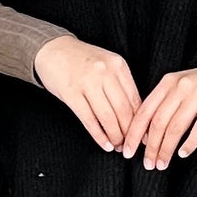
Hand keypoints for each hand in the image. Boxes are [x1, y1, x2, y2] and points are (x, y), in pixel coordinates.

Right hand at [33, 34, 141, 150]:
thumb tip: (137, 116)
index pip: (135, 99)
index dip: (141, 122)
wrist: (53, 50)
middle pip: (123, 110)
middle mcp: (105, 73)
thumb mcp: (107, 66)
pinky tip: (105, 144)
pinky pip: (89, 120)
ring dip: (115, 136)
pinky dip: (99, 136)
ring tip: (118, 146)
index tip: (143, 136)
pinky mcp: (71, 93)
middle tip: (130, 146)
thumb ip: (121, 86)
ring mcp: (87, 82)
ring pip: (108, 117)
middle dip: (129, 133)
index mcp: (118, 65)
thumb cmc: (82, 61)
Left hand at [121, 60, 196, 170]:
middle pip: (158, 122)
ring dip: (166, 149)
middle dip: (151, 147)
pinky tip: (183, 154)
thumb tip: (144, 136)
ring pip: (176, 127)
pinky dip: (189, 143)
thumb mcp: (179, 87)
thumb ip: (162, 105)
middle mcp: (180, 86)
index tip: (127, 151)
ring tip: (162, 164)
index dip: (133, 134)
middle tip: (148, 164)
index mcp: (167, 82)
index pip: (144, 111)